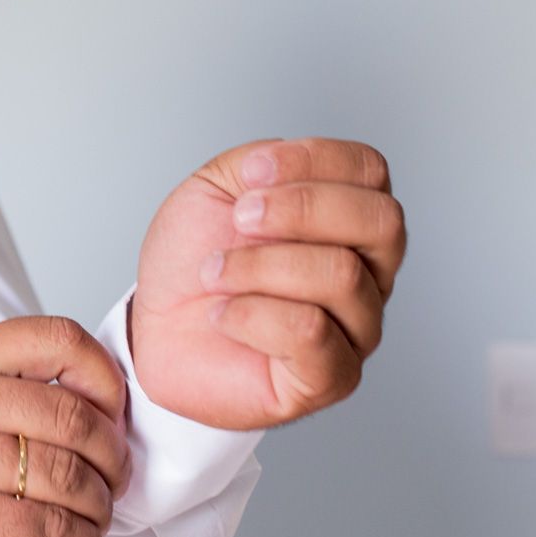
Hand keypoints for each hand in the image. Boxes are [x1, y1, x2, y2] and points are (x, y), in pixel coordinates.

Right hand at [0, 316, 132, 536]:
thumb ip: (9, 385)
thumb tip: (102, 405)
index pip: (58, 339)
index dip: (104, 376)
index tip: (112, 411)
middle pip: (73, 417)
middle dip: (112, 454)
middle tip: (113, 476)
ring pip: (69, 476)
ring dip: (99, 503)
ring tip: (95, 512)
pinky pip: (50, 529)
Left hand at [131, 138, 406, 429]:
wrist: (153, 328)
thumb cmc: (194, 259)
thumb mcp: (217, 187)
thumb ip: (264, 162)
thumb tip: (291, 164)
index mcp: (348, 219)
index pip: (369, 170)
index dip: (311, 160)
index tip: (250, 174)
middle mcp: (370, 271)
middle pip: (381, 221)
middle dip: (299, 209)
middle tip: (240, 219)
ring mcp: (357, 327)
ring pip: (342, 275)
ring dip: (259, 265)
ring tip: (216, 273)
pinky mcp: (331, 376)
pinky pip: (311, 332)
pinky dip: (252, 314)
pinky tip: (223, 315)